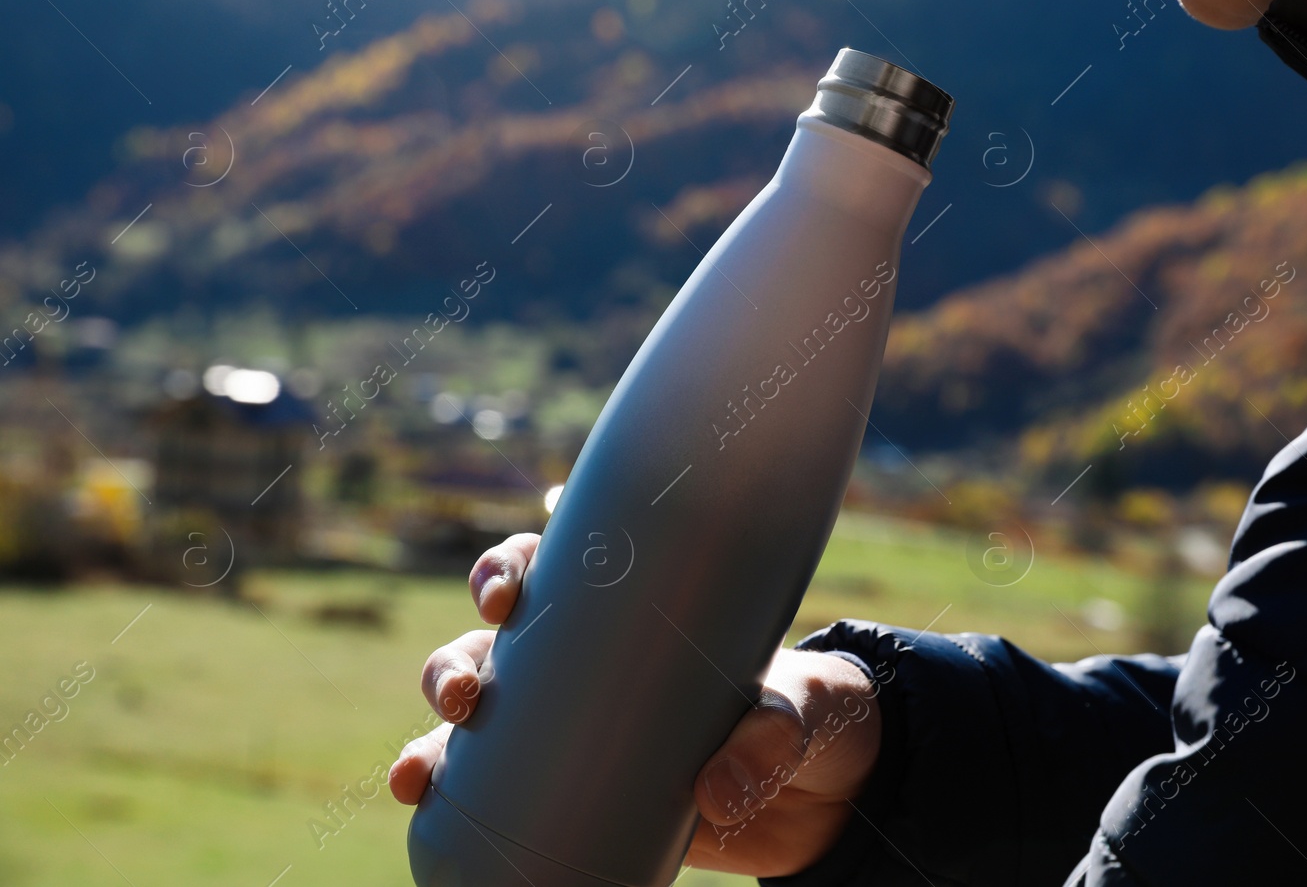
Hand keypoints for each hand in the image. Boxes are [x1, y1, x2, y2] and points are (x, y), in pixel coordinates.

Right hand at [387, 532, 885, 877]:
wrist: (829, 792)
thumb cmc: (815, 713)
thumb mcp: (809, 707)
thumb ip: (774, 738)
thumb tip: (714, 794)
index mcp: (641, 606)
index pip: (558, 564)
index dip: (511, 567)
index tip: (503, 594)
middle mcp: (592, 658)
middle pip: (493, 643)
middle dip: (454, 659)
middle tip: (462, 693)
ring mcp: (577, 726)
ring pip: (476, 713)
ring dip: (433, 732)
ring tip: (419, 769)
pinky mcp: (577, 790)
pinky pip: (495, 786)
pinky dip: (448, 789)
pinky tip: (418, 801)